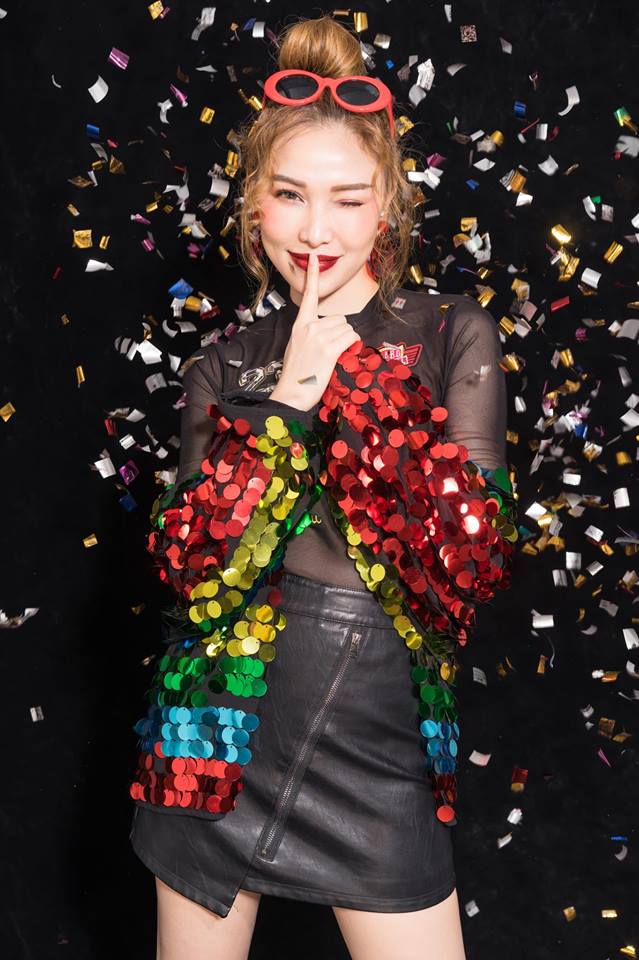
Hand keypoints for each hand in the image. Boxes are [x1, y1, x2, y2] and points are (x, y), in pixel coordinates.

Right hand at [269, 253, 360, 410]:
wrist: (291, 394)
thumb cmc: (296, 374)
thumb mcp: (297, 346)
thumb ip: (310, 333)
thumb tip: (328, 331)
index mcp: (300, 324)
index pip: (308, 295)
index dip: (313, 276)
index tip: (316, 259)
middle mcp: (309, 326)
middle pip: (340, 318)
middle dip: (341, 333)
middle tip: (329, 351)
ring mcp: (319, 336)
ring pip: (347, 328)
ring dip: (346, 341)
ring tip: (332, 357)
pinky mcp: (329, 348)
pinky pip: (351, 337)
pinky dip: (352, 346)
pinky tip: (341, 356)